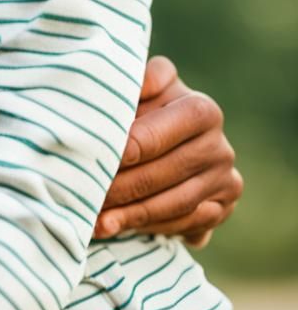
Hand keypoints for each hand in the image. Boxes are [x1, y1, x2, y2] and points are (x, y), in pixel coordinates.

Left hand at [95, 56, 241, 245]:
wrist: (167, 129)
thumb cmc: (144, 101)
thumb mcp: (141, 82)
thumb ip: (137, 80)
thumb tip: (129, 86)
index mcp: (202, 110)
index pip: (154, 136)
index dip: (122, 149)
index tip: (91, 159)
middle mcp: (220, 147)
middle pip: (162, 174)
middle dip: (120, 187)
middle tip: (85, 195)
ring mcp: (225, 181)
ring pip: (173, 205)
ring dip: (130, 215)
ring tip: (96, 222)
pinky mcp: (221, 209)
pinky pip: (184, 226)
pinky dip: (147, 228)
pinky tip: (117, 229)